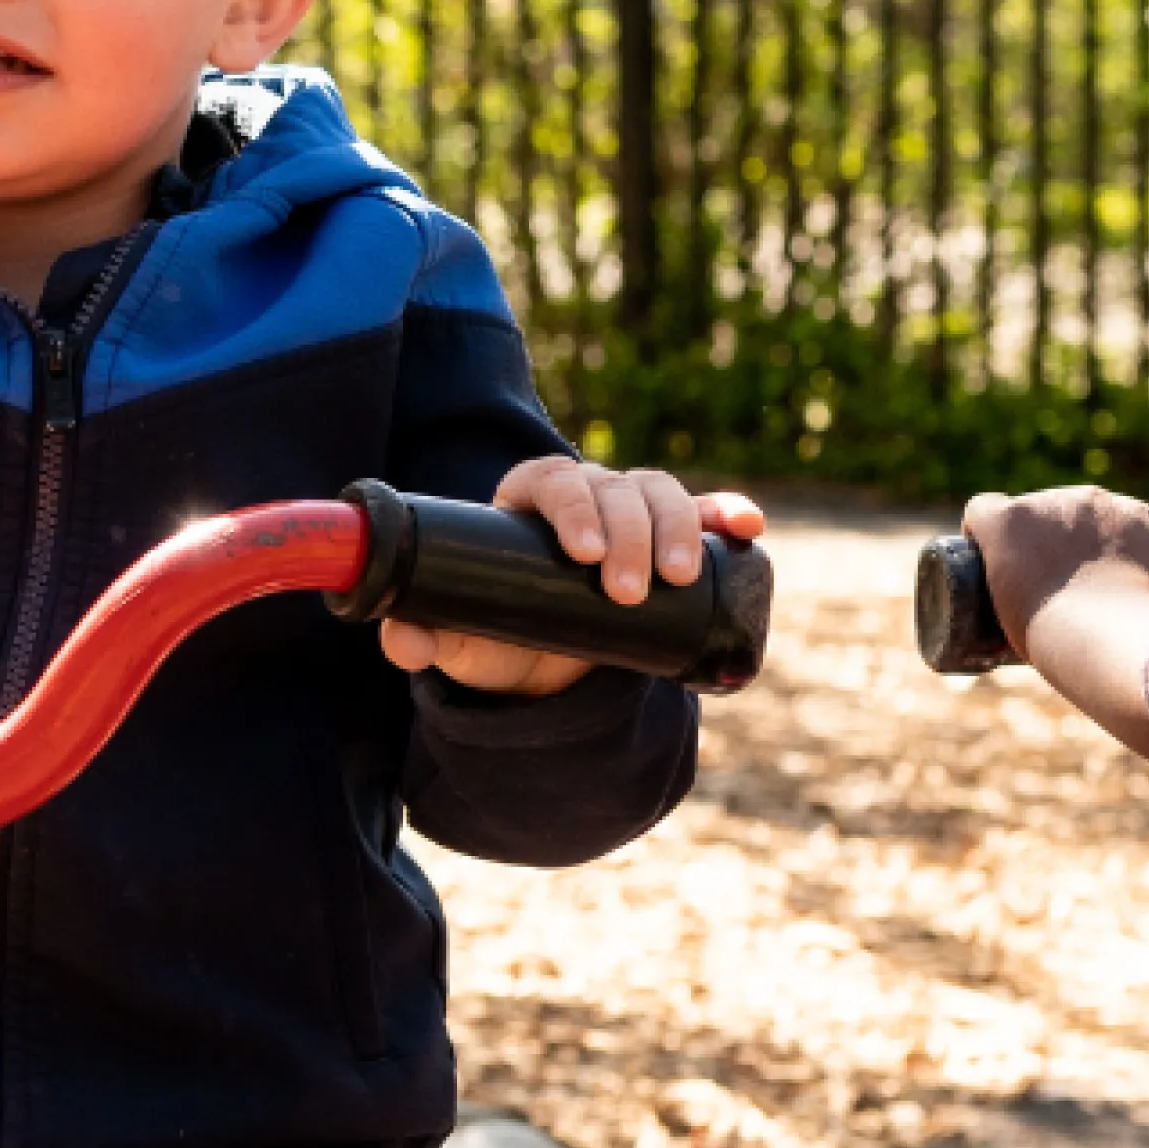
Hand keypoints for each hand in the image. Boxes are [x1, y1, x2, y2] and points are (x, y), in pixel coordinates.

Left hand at [379, 458, 768, 694]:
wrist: (547, 666)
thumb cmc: (498, 635)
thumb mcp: (462, 641)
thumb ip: (424, 637)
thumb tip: (401, 640)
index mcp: (529, 497)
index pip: (552, 481)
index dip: (574, 508)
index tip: (584, 554)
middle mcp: (586, 494)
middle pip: (615, 487)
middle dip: (629, 534)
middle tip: (628, 592)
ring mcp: (634, 513)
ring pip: (663, 494)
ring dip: (679, 527)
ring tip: (681, 578)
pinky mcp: (673, 538)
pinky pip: (708, 514)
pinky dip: (729, 514)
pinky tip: (746, 527)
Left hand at [957, 486, 1148, 753]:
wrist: (1123, 645)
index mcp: (1140, 521)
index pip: (1104, 534)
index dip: (1096, 566)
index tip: (1095, 600)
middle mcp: (1094, 503)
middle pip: (1060, 525)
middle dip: (1059, 559)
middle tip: (1055, 609)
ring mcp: (1046, 510)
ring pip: (1021, 526)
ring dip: (1019, 558)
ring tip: (1016, 600)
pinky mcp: (1005, 523)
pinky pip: (979, 515)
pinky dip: (975, 543)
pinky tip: (970, 569)